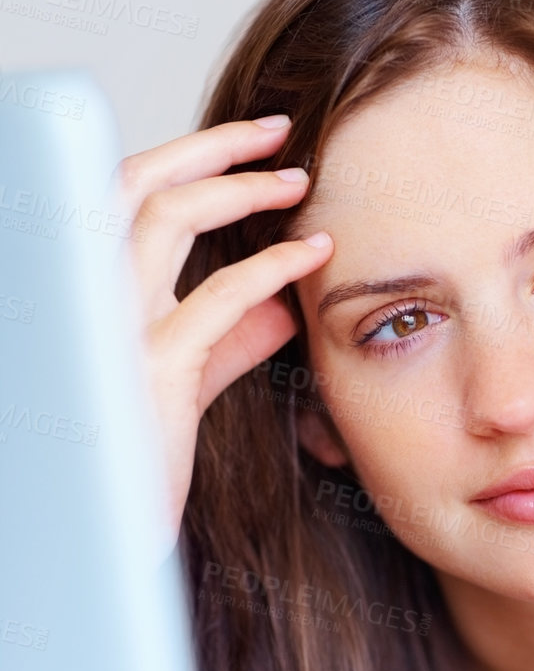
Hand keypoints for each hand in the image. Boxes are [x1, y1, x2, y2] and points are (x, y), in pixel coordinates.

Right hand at [115, 114, 333, 547]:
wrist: (102, 537)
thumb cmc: (139, 460)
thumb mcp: (185, 386)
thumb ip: (223, 341)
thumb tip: (277, 305)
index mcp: (86, 290)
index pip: (125, 192)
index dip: (187, 155)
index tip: (252, 140)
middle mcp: (85, 295)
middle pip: (137, 181)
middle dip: (211, 144)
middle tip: (281, 132)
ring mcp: (108, 328)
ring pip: (165, 217)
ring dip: (240, 188)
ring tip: (299, 184)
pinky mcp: (147, 371)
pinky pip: (215, 298)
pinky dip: (271, 266)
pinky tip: (313, 256)